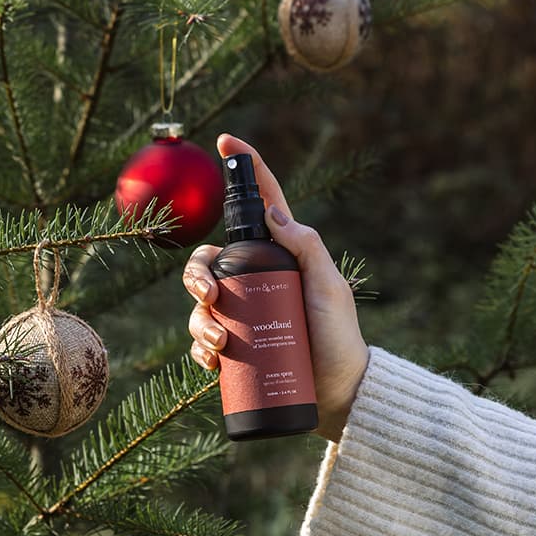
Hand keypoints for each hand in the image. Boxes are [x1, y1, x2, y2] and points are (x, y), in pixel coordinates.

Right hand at [183, 133, 368, 442]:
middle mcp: (256, 280)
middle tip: (210, 296)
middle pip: (209, 261)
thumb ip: (308, 247)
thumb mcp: (330, 287)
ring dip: (199, 321)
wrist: (338, 393)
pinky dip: (201, 349)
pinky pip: (202, 341)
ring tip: (221, 345)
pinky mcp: (235, 348)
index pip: (260, 206)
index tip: (226, 141)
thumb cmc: (339, 337)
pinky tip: (213, 360)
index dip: (245, 171)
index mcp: (281, 256)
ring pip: (200, 304)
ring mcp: (243, 314)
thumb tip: (274, 214)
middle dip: (196, 274)